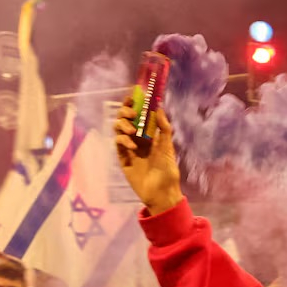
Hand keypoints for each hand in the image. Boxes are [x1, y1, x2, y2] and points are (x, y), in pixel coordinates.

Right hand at [112, 99, 185, 214]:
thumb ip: (164, 128)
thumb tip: (159, 107)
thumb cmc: (167, 170)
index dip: (134, 103)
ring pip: (118, 128)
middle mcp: (138, 137)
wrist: (161, 192)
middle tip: (132, 113)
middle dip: (126, 111)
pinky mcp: (122, 157)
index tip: (133, 94)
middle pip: (125, 117)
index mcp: (150, 133)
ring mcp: (129, 146)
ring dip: (123, 124)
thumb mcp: (168, 147)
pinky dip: (123, 140)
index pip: (139, 113)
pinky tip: (132, 145)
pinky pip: (118, 143)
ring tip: (132, 131)